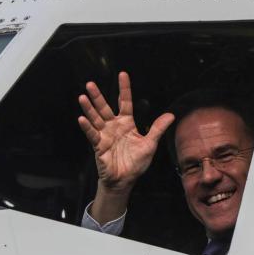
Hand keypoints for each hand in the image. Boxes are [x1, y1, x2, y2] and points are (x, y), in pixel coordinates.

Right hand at [77, 71, 174, 192]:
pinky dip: (87, 127)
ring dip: (89, 108)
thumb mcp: (150, 144)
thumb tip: (171, 115)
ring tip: (83, 97)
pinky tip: (82, 119)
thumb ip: (158, 128)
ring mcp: (105, 135)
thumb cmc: (137, 163)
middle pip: (105, 108)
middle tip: (90, 83)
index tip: (123, 74)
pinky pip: (92, 134)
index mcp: (127, 123)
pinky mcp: (99, 146)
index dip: (124, 89)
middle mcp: (114, 126)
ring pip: (96, 118)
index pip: (125, 102)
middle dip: (98, 96)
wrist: (125, 180)